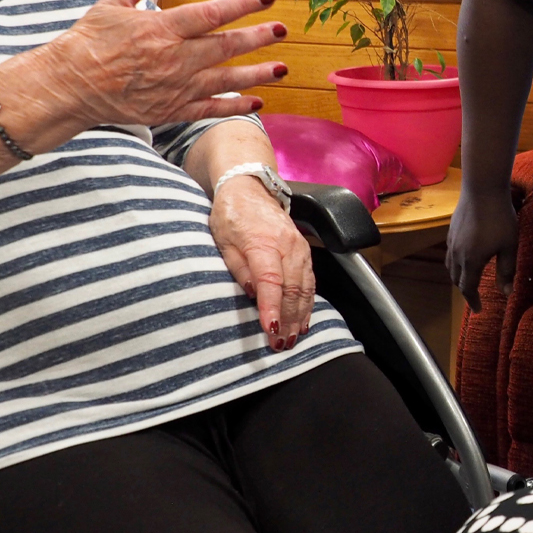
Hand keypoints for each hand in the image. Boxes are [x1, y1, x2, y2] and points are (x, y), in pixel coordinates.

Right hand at [37, 0, 287, 127]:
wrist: (68, 86)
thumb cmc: (89, 41)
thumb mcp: (113, 1)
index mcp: (161, 29)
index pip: (211, 14)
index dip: (242, 4)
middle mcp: (173, 59)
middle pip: (225, 47)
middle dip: (258, 38)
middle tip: (283, 30)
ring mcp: (175, 87)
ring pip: (225, 79)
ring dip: (257, 73)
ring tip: (283, 67)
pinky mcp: (171, 110)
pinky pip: (210, 108)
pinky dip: (235, 105)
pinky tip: (257, 100)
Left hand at [210, 176, 315, 350]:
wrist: (250, 188)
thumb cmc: (231, 215)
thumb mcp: (222, 240)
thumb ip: (237, 267)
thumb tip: (251, 293)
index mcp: (262, 242)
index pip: (270, 280)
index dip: (271, 306)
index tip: (270, 328)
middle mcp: (286, 245)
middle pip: (291, 288)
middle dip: (288, 319)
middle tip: (280, 344)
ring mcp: (299, 247)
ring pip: (305, 286)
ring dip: (300, 315)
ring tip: (293, 338)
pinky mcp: (305, 249)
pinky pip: (310, 280)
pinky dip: (308, 302)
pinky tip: (304, 318)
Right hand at [445, 184, 517, 310]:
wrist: (482, 188)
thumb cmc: (500, 218)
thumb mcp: (509, 246)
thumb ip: (506, 271)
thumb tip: (506, 293)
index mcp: (471, 261)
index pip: (468, 288)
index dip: (473, 301)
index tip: (479, 309)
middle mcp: (457, 254)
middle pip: (457, 279)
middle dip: (465, 290)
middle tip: (475, 296)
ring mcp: (452, 241)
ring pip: (451, 266)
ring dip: (458, 277)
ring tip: (468, 279)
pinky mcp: (451, 230)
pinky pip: (450, 253)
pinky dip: (456, 263)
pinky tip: (465, 256)